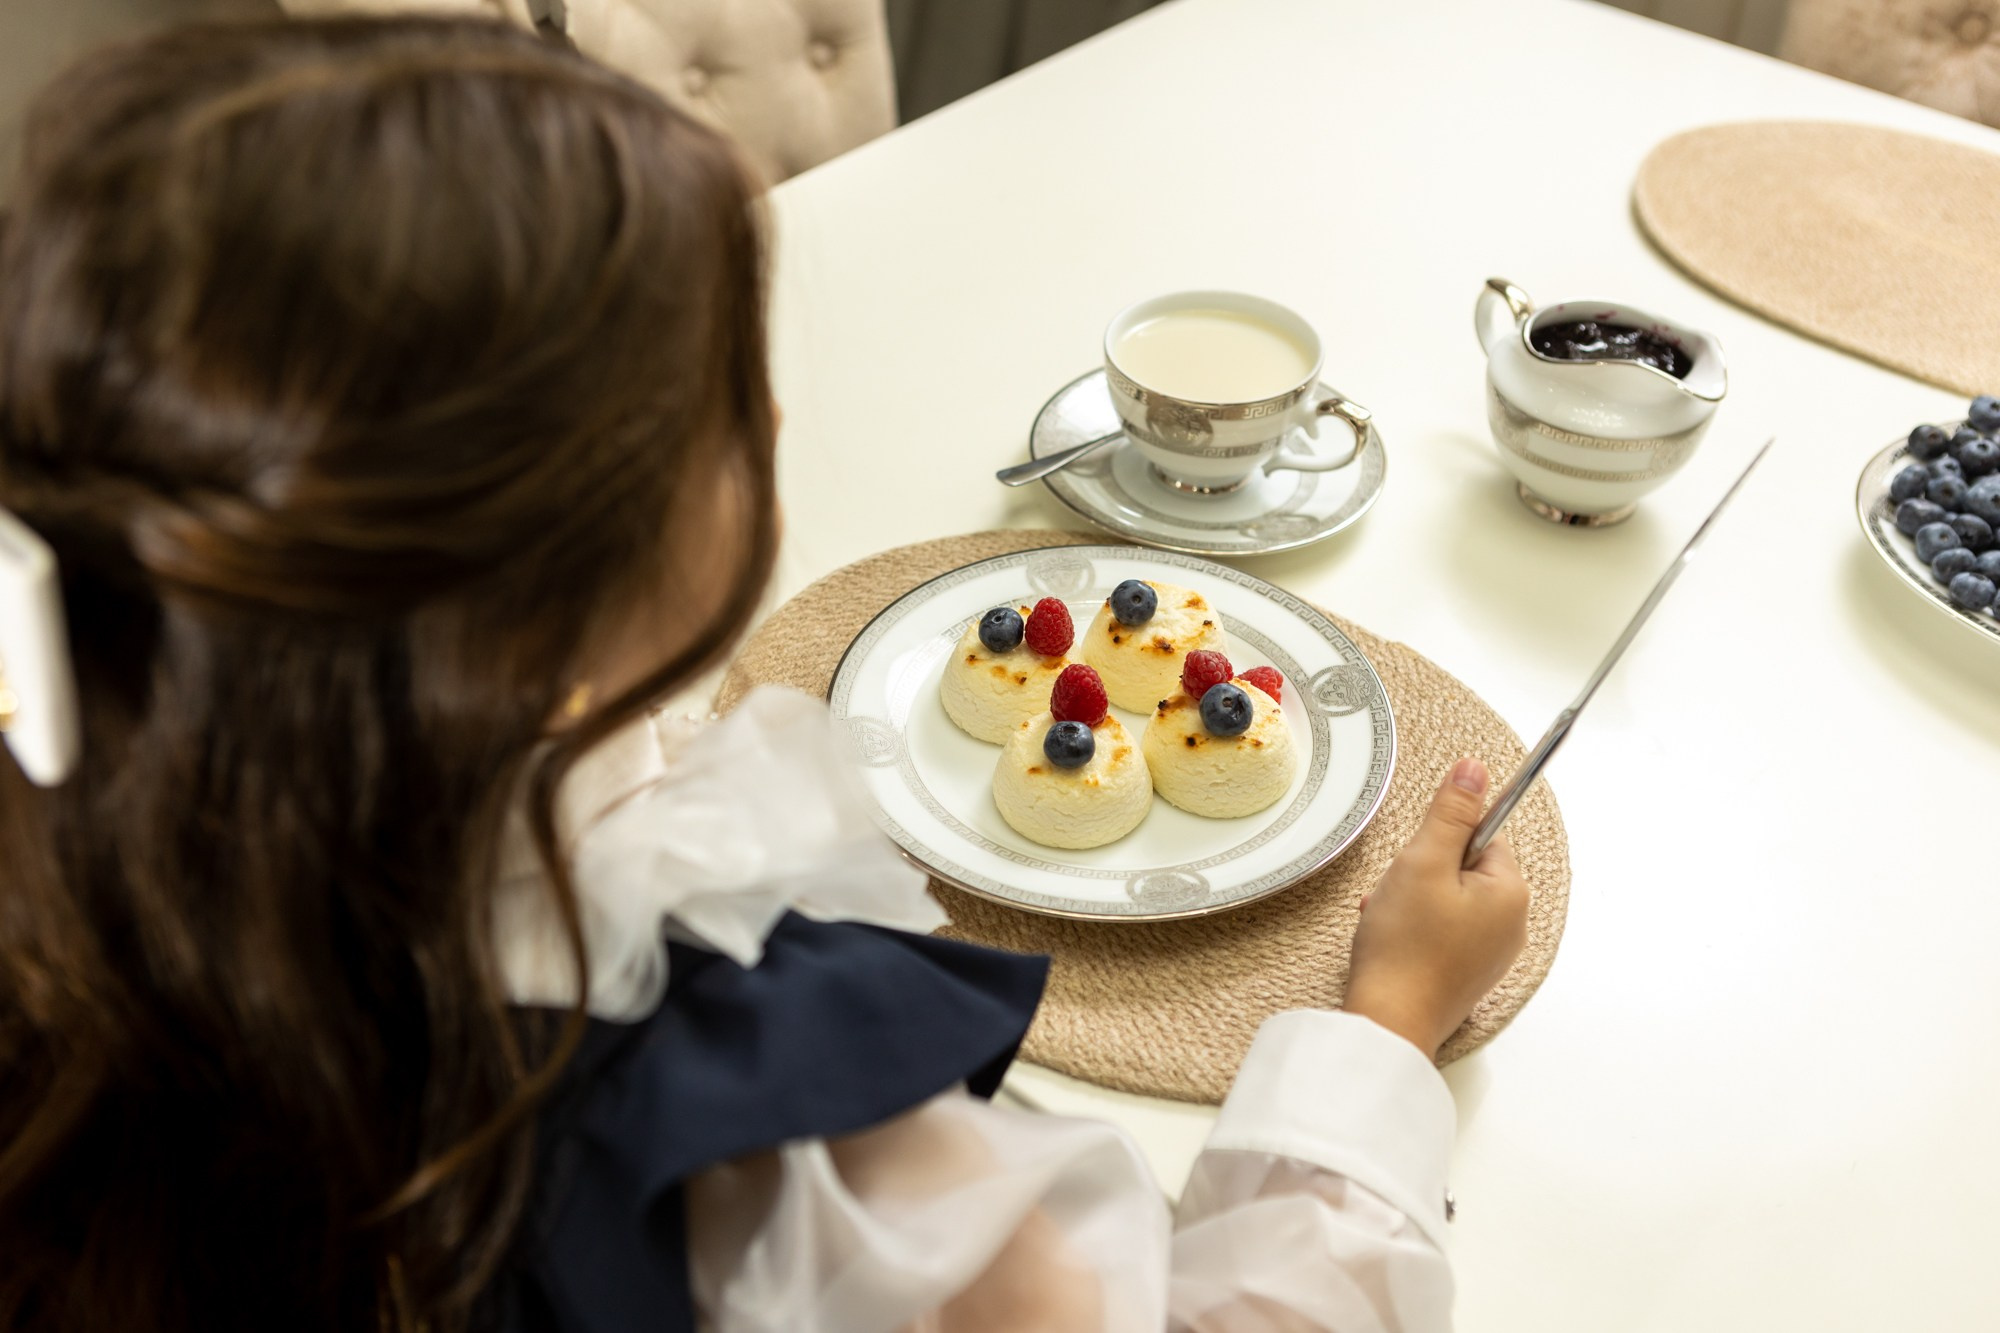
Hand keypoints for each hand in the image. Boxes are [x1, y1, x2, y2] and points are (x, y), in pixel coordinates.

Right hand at [1343, 757, 1530, 1058]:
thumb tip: (1475, 769)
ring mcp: (1490, 954)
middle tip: (1400, 892)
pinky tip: (1392, 939)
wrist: (1389, 1022)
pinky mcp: (1466, 974)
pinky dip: (1415, 927)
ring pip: (1449, 898)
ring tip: (1391, 919)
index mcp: (1511, 894)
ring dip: (1413, 898)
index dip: (1441, 840)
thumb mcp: (1423, 862)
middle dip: (1423, 871)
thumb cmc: (1406, 948)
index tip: (1419, 859)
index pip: (1483, 834)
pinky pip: (1442, 930)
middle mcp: (1512, 925)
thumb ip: (1451, 812)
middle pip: (1465, 867)